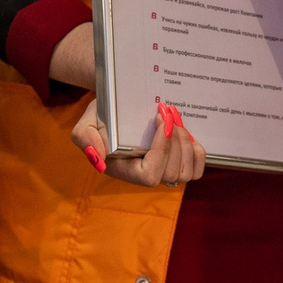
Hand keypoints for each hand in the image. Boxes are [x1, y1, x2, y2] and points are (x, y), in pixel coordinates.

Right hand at [70, 95, 206, 186]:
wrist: (118, 106)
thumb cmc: (101, 116)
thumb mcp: (85, 123)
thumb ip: (85, 138)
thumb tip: (100, 158)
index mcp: (125, 171)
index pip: (150, 175)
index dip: (161, 150)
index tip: (160, 119)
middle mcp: (146, 175)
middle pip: (171, 173)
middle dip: (175, 140)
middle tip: (168, 111)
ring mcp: (164, 171)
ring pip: (186, 173)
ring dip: (186, 143)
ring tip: (176, 118)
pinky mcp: (178, 163)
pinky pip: (196, 169)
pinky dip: (197, 152)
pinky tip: (187, 133)